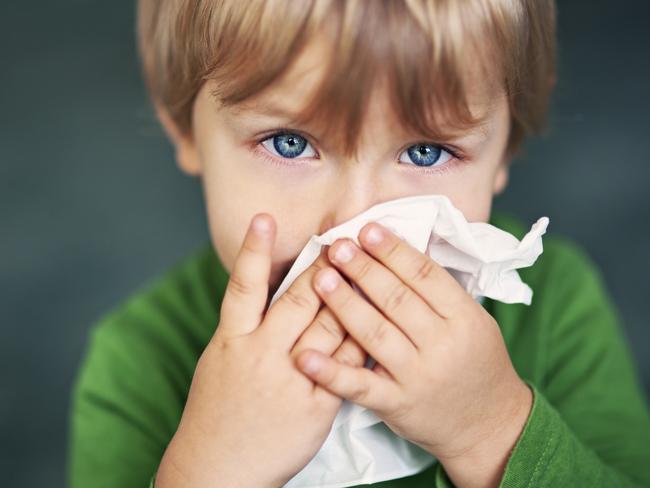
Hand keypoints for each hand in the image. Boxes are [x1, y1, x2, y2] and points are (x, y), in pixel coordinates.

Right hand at [156, 213, 365, 487]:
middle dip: (324, 268)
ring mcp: (291, 380)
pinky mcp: (317, 405)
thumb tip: (265, 289)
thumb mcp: (220, 360)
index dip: (253, 250)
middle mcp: (261, 354)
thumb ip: (244, 325)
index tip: (265, 218)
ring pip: (330, 327)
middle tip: (343, 239)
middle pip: (299, 301)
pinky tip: (381, 320)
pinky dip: (363, 342)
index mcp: (232, 340)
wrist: (220, 467)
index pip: (243, 286)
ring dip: (351, 296)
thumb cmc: (217, 409)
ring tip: (367, 267)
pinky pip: (347, 366)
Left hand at [294, 222, 532, 487]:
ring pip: (375, 334)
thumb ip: (441, 292)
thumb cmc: (477, 363)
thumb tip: (403, 249)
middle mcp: (442, 345)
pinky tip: (304, 354)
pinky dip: (331, 371)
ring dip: (344, 304)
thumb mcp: (474, 321)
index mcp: (465, 318)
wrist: (490, 425)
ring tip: (320, 277)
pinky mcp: (396, 405)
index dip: (394, 250)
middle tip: (337, 246)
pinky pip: (360, 386)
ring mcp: (418, 377)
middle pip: (397, 299)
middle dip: (364, 269)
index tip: (367, 229)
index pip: (425, 276)